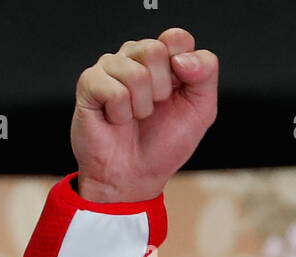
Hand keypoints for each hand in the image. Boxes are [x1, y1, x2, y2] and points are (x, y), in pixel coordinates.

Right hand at [71, 29, 218, 203]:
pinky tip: (115, 120)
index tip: (177, 94)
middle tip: (152, 111)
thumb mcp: (201, 111)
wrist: (134, 178)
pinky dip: (120, 114)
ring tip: (134, 118)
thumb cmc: (164, 145)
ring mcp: (110, 67)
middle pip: (155, 50)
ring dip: (141, 107)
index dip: (183, 68)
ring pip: (135, 72)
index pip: (177, 38)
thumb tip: (182, 57)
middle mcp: (135, 57)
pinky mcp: (89, 83)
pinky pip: (114, 90)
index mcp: (163, 59)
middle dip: (161, 91)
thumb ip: (206, 74)